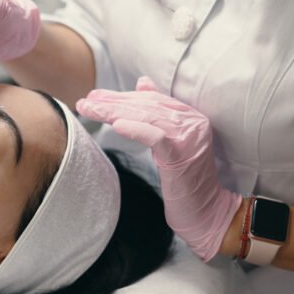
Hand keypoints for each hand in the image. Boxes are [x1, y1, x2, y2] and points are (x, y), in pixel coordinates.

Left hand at [76, 77, 241, 260]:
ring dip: (114, 112)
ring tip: (90, 109)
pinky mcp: (182, 156)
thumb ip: (159, 113)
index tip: (95, 96)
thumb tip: (143, 82)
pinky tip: (116, 125)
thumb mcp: (170, 141)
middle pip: (146, 106)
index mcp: (190, 116)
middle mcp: (193, 122)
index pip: (151, 99)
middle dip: (112, 102)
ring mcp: (190, 138)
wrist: (207, 211)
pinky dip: (135, 129)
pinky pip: (156, 137)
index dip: (122, 96)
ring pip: (147, 117)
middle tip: (86, 102)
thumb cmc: (185, 180)